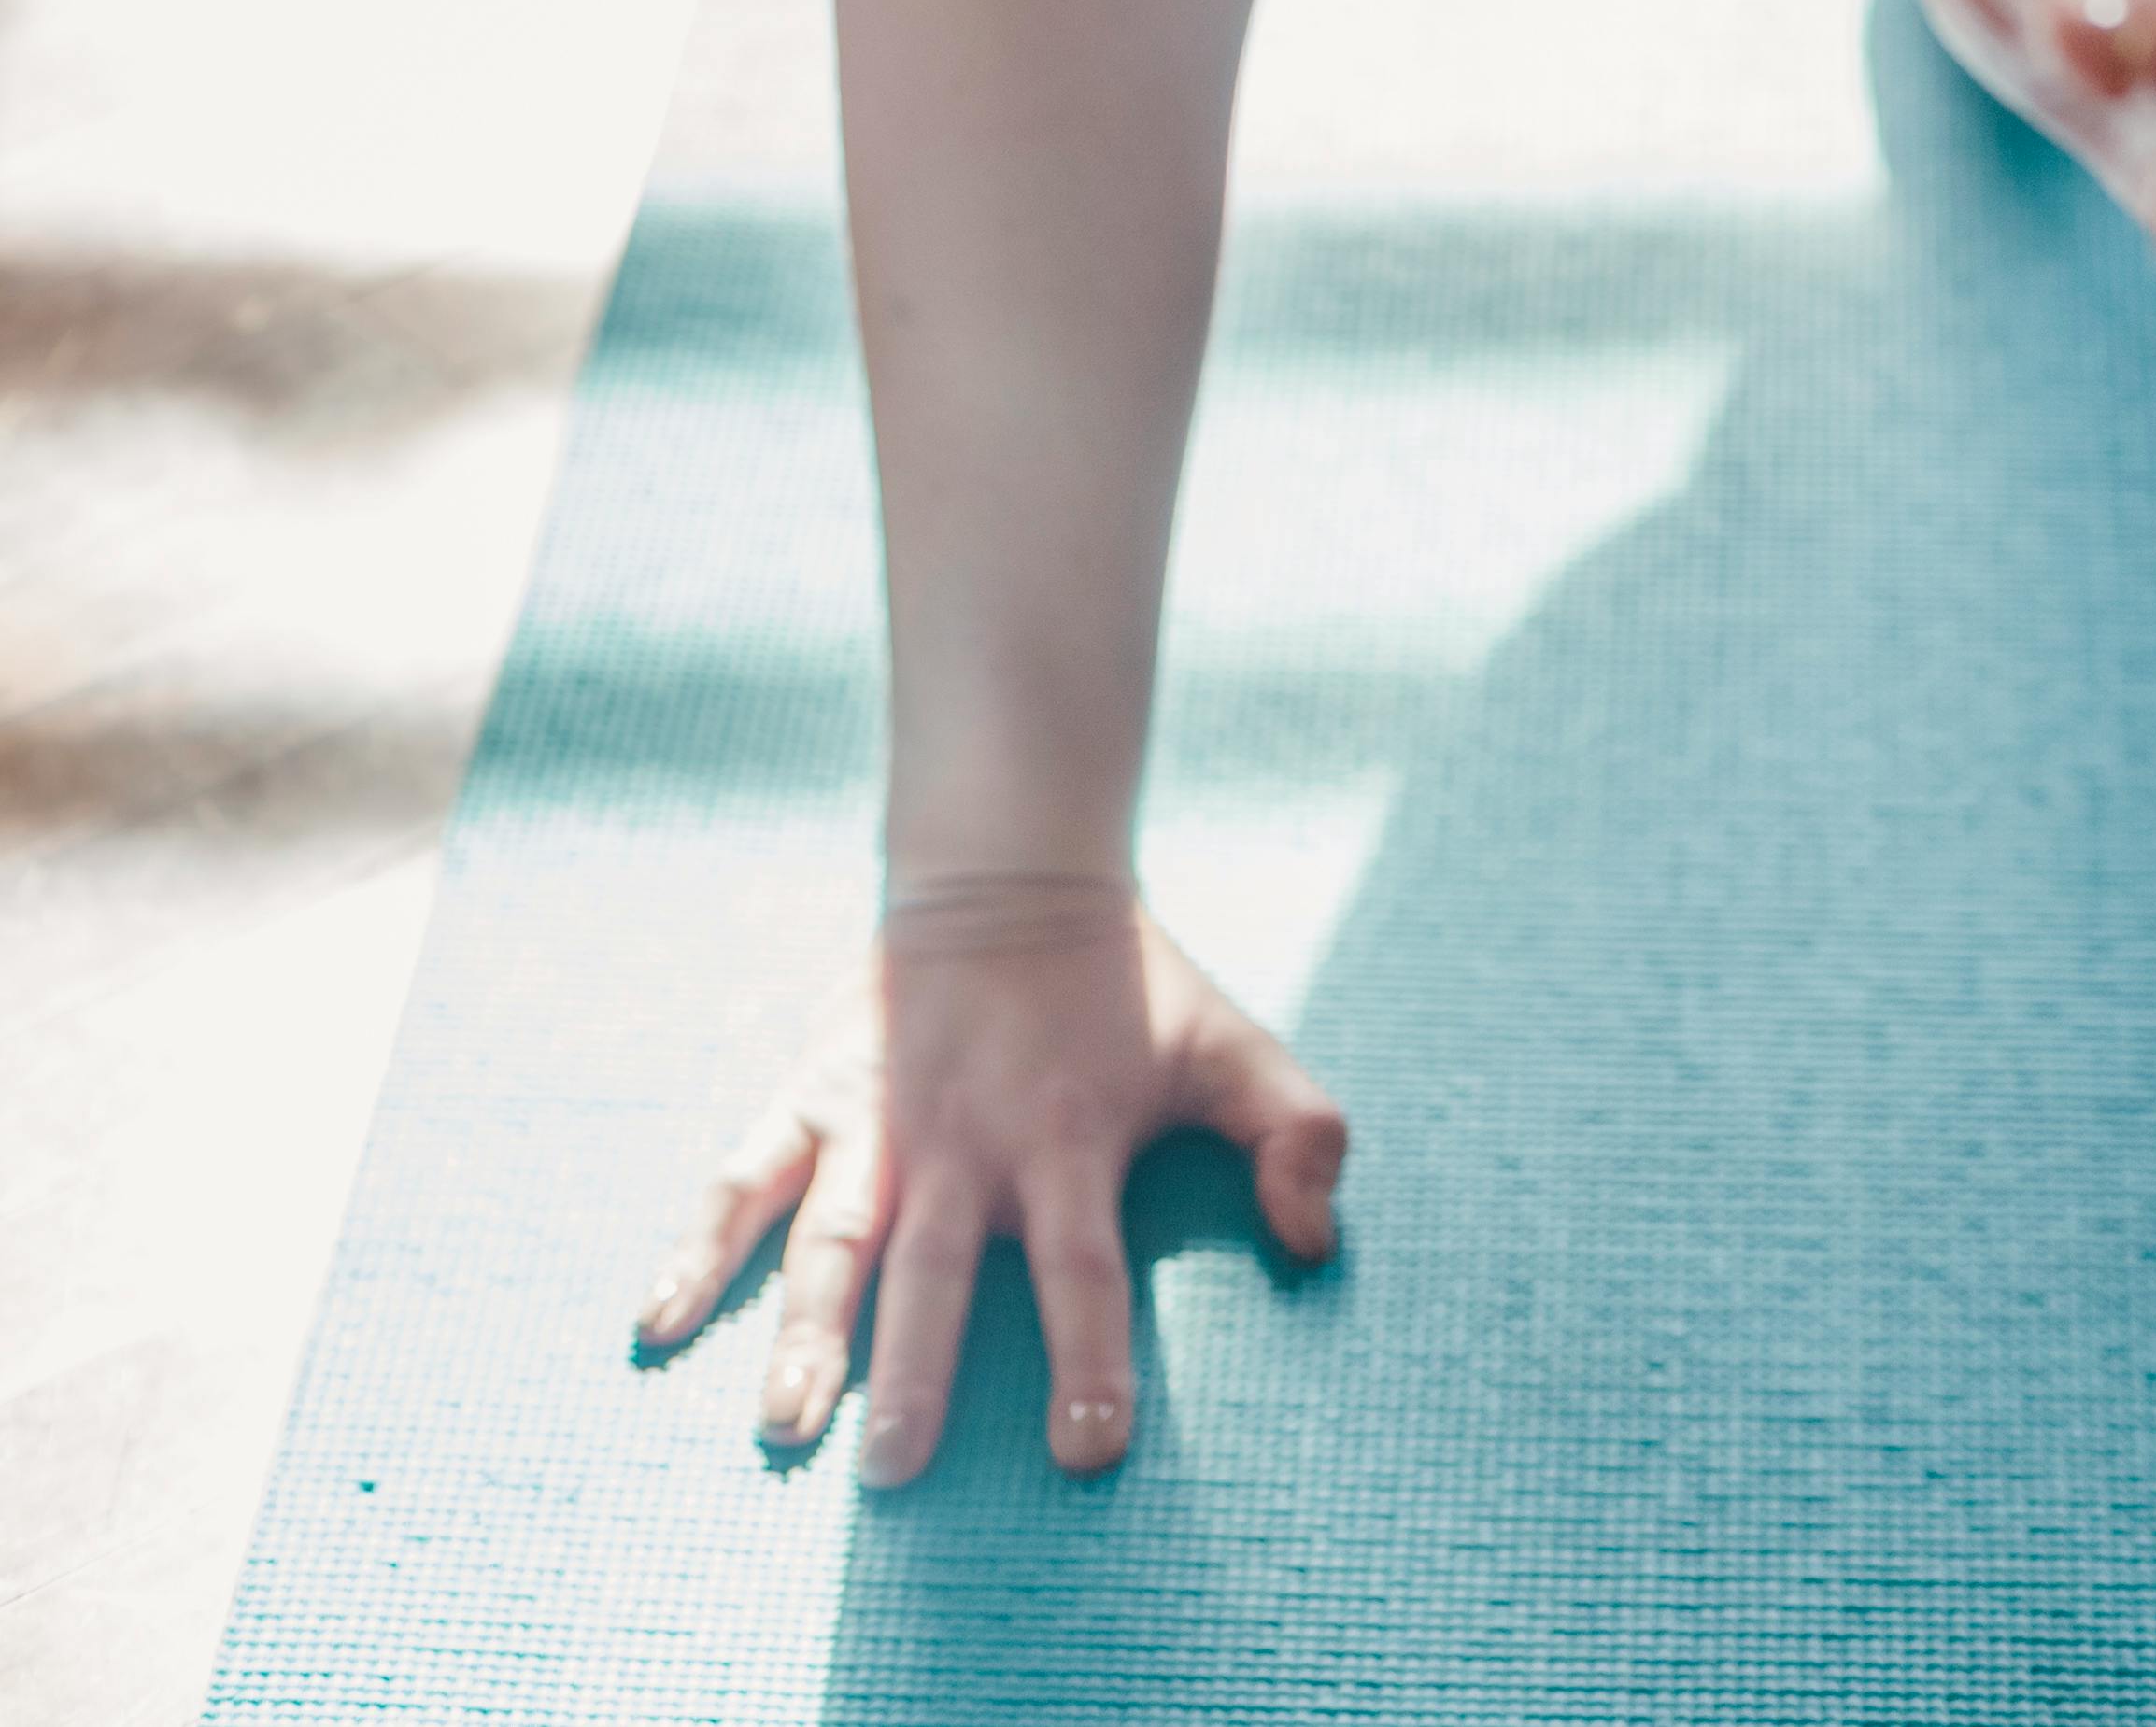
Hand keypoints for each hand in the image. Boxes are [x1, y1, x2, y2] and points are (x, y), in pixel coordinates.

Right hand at [629, 873, 1346, 1481]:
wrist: (1013, 866)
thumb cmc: (1129, 985)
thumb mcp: (1232, 1046)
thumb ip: (1298, 1132)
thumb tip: (1317, 1238)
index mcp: (1068, 1138)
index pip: (1083, 1267)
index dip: (1091, 1357)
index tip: (1090, 1449)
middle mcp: (965, 1140)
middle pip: (938, 1269)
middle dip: (917, 1370)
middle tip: (893, 1471)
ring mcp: (880, 1119)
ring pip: (835, 1236)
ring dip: (805, 1329)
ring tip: (783, 1423)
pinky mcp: (814, 1094)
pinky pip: (743, 1177)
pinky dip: (697, 1246)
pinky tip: (656, 1322)